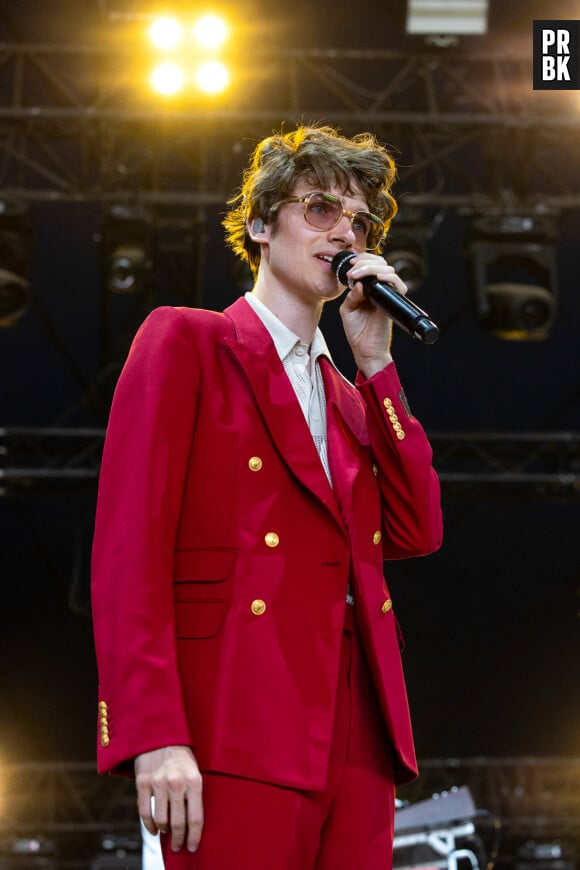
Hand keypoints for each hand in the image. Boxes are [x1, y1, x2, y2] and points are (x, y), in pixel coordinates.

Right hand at [135, 745, 202, 852]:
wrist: (159, 733)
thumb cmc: (180, 755)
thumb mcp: (194, 769)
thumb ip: (193, 793)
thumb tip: (191, 823)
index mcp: (194, 780)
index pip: (196, 817)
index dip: (194, 836)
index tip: (193, 846)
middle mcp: (177, 782)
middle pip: (178, 823)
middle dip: (178, 839)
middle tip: (178, 846)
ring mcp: (158, 782)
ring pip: (161, 820)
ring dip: (164, 831)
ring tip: (166, 832)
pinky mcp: (143, 782)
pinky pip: (145, 812)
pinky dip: (149, 826)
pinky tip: (154, 830)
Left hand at [338, 253, 407, 377]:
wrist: (364, 350)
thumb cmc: (356, 332)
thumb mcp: (347, 309)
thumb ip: (352, 295)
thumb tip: (359, 282)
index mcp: (369, 289)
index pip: (371, 266)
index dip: (362, 260)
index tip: (350, 264)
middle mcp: (379, 290)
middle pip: (381, 264)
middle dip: (365, 261)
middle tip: (352, 268)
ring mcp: (387, 295)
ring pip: (388, 270)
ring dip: (372, 268)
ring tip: (357, 274)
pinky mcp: (393, 302)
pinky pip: (398, 285)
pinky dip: (389, 278)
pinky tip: (377, 278)